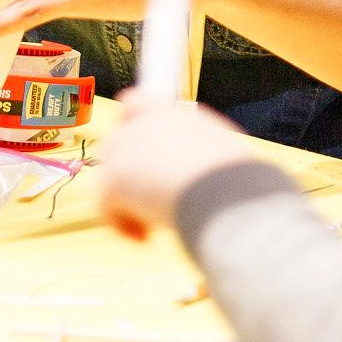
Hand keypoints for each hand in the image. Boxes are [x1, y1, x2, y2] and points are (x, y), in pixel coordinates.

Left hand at [98, 96, 255, 240]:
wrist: (219, 188)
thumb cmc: (233, 175)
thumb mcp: (219, 151)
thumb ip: (195, 151)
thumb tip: (195, 171)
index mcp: (169, 111)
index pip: (134, 103)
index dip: (130, 124)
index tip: (138, 152)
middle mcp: (140, 124)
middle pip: (117, 146)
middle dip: (131, 175)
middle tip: (156, 200)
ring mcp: (123, 150)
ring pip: (111, 179)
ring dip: (130, 202)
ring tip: (157, 223)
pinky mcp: (111, 181)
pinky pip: (108, 208)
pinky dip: (125, 227)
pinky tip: (146, 239)